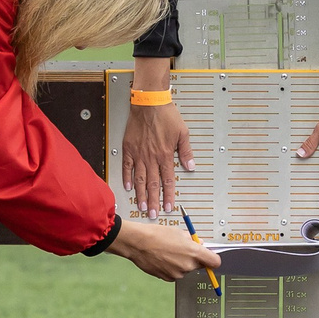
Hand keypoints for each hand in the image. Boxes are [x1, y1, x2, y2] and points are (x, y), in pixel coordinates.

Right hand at [108, 218, 221, 282]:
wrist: (138, 243)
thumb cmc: (157, 235)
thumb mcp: (179, 232)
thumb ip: (193, 241)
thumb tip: (199, 245)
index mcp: (194, 252)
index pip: (215, 262)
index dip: (213, 259)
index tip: (210, 256)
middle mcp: (188, 266)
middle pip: (200, 266)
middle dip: (195, 259)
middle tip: (183, 249)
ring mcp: (178, 273)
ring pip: (186, 269)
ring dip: (181, 263)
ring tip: (168, 252)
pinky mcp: (168, 278)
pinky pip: (175, 273)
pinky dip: (172, 268)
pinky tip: (163, 258)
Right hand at [122, 61, 191, 215]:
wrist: (149, 103)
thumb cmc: (166, 115)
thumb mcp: (183, 133)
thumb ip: (186, 151)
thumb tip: (191, 166)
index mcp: (165, 155)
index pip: (168, 180)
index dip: (168, 195)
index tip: (168, 207)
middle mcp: (152, 158)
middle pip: (153, 184)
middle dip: (153, 201)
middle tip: (152, 214)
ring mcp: (139, 154)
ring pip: (140, 179)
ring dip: (141, 194)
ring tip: (141, 206)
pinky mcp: (129, 149)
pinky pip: (128, 167)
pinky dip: (128, 178)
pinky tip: (129, 187)